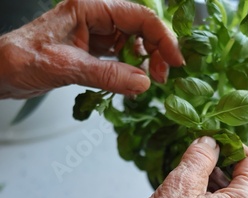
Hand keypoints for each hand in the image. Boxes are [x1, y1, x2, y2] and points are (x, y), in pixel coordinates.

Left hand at [0, 0, 183, 98]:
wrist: (2, 71)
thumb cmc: (22, 58)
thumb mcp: (67, 67)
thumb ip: (107, 75)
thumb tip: (143, 83)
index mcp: (89, 7)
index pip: (137, 16)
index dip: (161, 37)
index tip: (175, 60)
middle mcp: (94, 17)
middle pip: (138, 29)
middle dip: (154, 51)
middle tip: (161, 77)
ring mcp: (93, 35)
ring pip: (130, 45)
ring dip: (143, 63)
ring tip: (148, 83)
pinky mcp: (89, 52)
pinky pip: (118, 59)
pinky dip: (128, 72)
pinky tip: (132, 85)